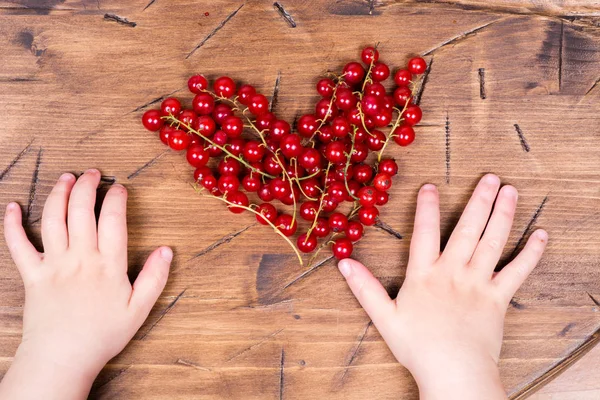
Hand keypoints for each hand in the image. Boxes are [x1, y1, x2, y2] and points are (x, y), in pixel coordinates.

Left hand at [0, 169, 171, 399]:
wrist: (61, 359)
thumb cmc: (102, 336)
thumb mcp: (139, 310)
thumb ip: (154, 278)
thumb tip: (166, 250)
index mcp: (107, 265)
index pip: (113, 220)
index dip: (116, 199)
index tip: (120, 188)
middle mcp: (79, 258)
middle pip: (81, 211)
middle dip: (88, 186)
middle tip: (93, 173)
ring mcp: (53, 264)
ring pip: (53, 219)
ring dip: (59, 194)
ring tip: (66, 178)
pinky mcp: (32, 275)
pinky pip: (17, 245)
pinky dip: (11, 224)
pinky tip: (11, 207)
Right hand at [337, 174, 547, 399]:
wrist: (454, 371)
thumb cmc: (418, 346)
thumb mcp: (384, 316)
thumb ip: (365, 287)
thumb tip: (343, 263)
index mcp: (425, 274)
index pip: (425, 232)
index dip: (427, 207)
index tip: (431, 186)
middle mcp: (453, 272)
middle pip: (467, 229)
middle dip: (479, 200)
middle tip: (490, 177)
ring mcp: (478, 283)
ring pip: (493, 242)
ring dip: (503, 214)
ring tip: (510, 191)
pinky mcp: (499, 298)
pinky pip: (518, 271)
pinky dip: (531, 253)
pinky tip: (541, 235)